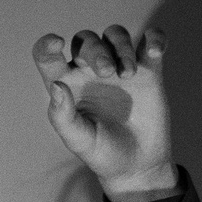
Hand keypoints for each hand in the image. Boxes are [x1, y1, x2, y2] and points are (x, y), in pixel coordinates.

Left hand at [32, 24, 176, 201]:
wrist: (137, 165)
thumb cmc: (102, 153)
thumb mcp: (79, 140)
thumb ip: (63, 116)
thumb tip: (56, 86)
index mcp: (68, 85)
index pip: (48, 56)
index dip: (47, 44)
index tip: (57, 44)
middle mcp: (90, 72)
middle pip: (87, 41)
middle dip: (96, 51)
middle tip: (108, 73)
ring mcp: (119, 68)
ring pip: (115, 35)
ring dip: (121, 46)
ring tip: (128, 74)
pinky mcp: (147, 70)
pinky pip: (150, 41)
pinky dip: (154, 39)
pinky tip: (154, 52)